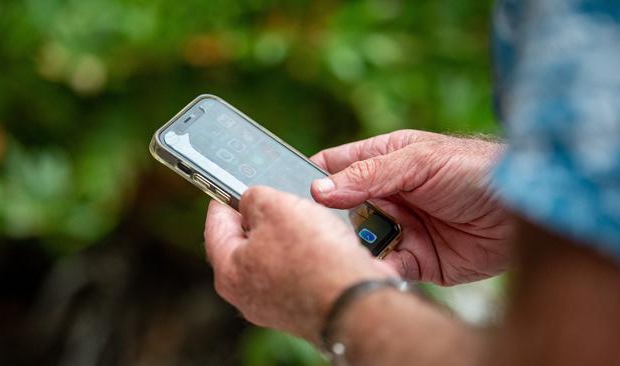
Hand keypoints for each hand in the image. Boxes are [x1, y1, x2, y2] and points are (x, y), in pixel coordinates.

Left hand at [204, 186, 395, 340]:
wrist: (357, 302)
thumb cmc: (314, 257)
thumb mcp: (276, 207)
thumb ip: (253, 198)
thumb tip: (251, 201)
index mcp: (229, 271)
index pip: (215, 226)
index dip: (224, 199)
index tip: (231, 187)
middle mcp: (247, 295)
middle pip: (244, 245)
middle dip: (258, 219)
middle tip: (273, 198)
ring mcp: (276, 306)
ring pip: (273, 259)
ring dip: (286, 238)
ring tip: (305, 220)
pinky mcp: (303, 309)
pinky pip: (297, 273)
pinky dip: (305, 257)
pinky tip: (323, 244)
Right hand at [311, 130, 512, 284]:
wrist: (526, 212)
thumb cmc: (474, 170)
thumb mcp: (418, 162)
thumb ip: (368, 174)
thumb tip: (318, 189)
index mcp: (383, 161)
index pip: (333, 167)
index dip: (308, 179)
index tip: (285, 195)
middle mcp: (386, 196)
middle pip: (339, 210)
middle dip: (325, 222)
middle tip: (308, 233)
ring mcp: (399, 228)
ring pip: (358, 242)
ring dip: (350, 248)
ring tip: (340, 253)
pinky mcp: (416, 260)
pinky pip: (385, 267)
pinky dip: (376, 271)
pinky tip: (370, 271)